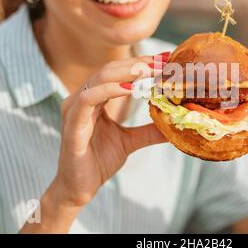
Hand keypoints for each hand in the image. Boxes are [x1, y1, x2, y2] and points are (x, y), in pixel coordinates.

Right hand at [50, 53, 168, 207]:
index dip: (142, 64)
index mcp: (93, 99)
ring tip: (151, 70)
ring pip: (99, 79)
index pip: (118, 73)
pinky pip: (88, 99)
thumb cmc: (98, 161)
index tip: (167, 59)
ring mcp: (75, 110)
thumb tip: (174, 123)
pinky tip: (131, 89)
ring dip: (126, 72)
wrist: (79, 188)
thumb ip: (148, 130)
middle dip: (138, 63)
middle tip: (164, 61)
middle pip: (110, 70)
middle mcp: (81, 99)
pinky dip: (110, 90)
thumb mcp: (129, 141)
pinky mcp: (72, 125)